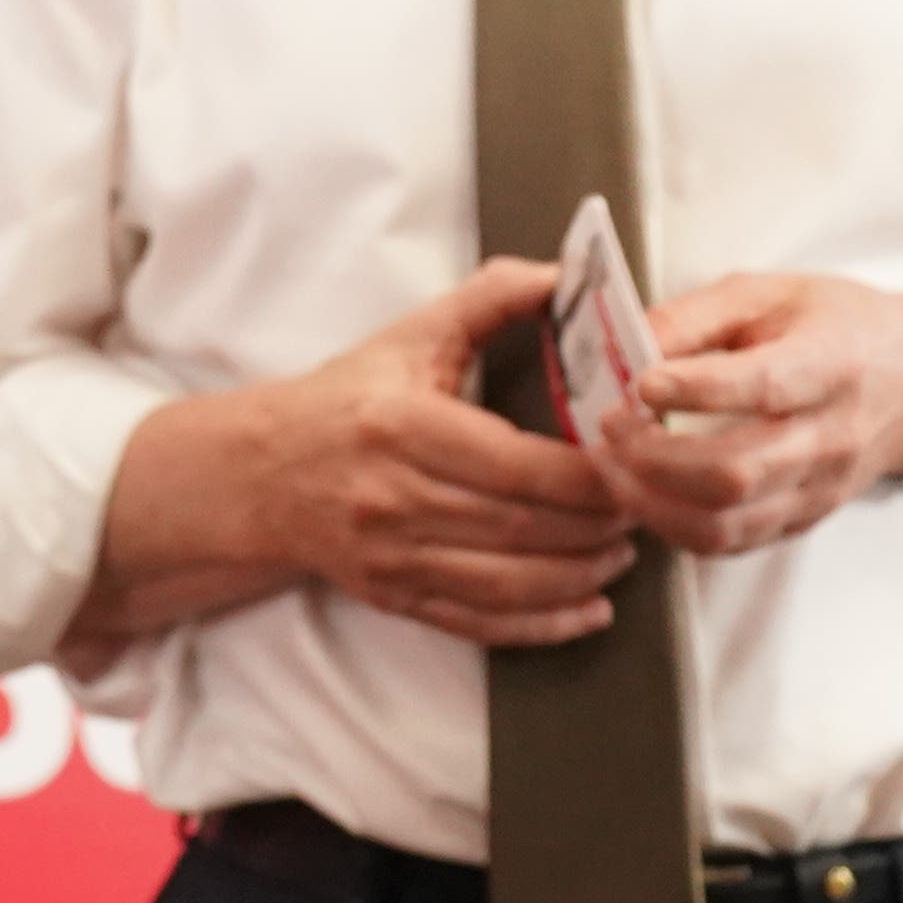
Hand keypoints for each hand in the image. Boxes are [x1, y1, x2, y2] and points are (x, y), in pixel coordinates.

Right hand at [191, 262, 635, 649]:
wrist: (260, 473)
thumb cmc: (344, 400)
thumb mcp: (410, 336)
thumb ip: (491, 299)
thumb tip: (571, 277)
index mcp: (403, 426)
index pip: (519, 464)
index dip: (590, 477)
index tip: (632, 466)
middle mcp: (394, 497)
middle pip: (523, 528)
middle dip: (598, 527)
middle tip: (642, 511)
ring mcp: (392, 556)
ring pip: (510, 584)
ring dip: (581, 576)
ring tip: (620, 555)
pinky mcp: (392, 596)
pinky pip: (480, 624)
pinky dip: (542, 626)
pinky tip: (587, 609)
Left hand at [599, 274, 902, 556]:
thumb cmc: (836, 326)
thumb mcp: (769, 293)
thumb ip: (696, 316)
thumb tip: (627, 346)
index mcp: (828, 364)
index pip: (763, 387)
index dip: (696, 390)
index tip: (639, 384)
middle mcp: (829, 437)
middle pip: (735, 474)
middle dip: (652, 459)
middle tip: (608, 428)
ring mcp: (818, 488)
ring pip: (728, 524)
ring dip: (652, 503)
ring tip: (612, 466)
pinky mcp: (804, 518)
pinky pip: (733, 543)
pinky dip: (675, 526)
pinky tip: (644, 493)